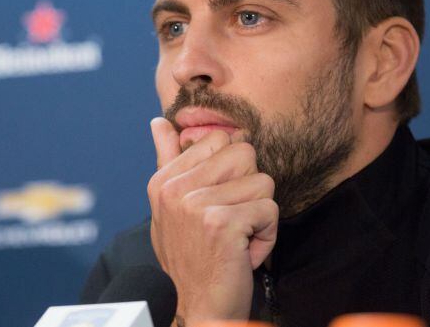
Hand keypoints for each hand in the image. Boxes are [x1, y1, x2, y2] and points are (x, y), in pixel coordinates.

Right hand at [147, 117, 277, 325]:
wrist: (196, 309)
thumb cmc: (190, 258)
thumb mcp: (171, 208)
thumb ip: (168, 160)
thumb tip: (159, 122)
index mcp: (163, 180)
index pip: (218, 139)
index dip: (231, 173)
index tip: (215, 203)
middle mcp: (174, 189)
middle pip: (245, 154)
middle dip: (249, 190)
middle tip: (231, 221)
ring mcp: (195, 204)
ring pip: (262, 182)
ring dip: (259, 215)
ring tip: (237, 238)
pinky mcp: (221, 223)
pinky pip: (270, 209)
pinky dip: (266, 235)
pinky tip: (244, 252)